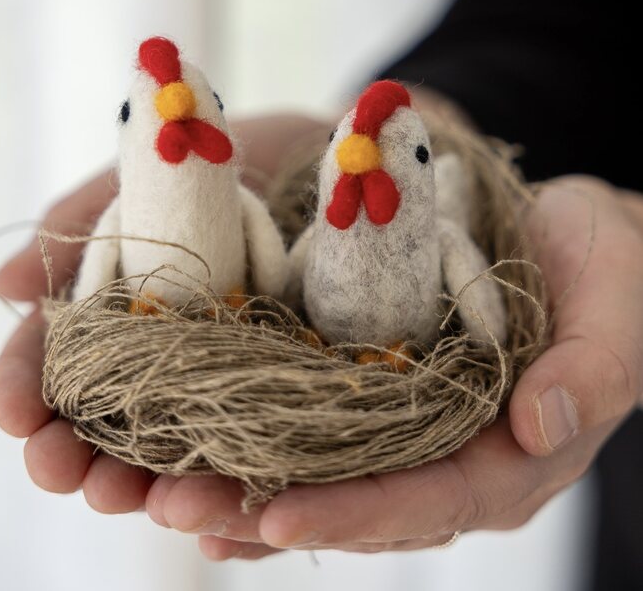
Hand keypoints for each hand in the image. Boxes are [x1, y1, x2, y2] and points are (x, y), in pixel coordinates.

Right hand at [0, 115, 329, 511]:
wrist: (331, 162)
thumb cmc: (235, 155)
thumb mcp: (160, 166)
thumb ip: (89, 213)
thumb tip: (4, 283)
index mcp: (122, 300)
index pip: (58, 355)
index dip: (26, 386)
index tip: (14, 414)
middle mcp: (164, 346)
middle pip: (106, 414)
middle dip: (75, 451)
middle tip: (63, 473)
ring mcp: (221, 370)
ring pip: (170, 442)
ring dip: (143, 480)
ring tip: (130, 497)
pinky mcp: (279, 384)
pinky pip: (251, 437)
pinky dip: (230, 474)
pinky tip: (218, 502)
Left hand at [145, 175, 642, 559]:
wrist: (575, 241)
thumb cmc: (608, 269)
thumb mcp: (615, 304)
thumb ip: (594, 368)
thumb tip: (540, 426)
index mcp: (514, 457)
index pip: (432, 502)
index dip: (358, 515)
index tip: (276, 518)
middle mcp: (454, 457)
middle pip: (359, 505)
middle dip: (269, 512)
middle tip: (180, 507)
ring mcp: (412, 430)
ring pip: (325, 478)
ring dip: (244, 489)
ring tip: (162, 492)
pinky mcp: (381, 393)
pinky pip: (315, 434)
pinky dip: (258, 449)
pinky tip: (196, 455)